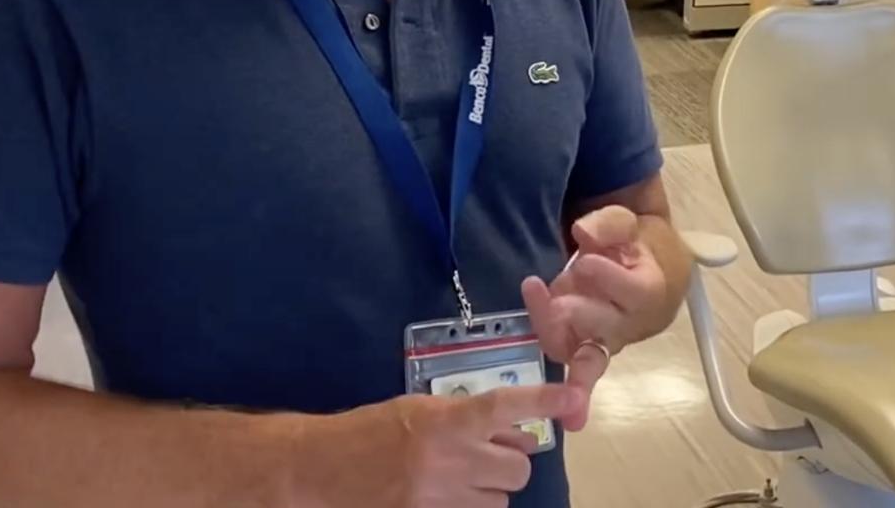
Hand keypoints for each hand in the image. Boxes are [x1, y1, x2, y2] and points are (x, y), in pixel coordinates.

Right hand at [288, 386, 582, 507]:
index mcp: (445, 420)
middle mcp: (449, 459)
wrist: (319, 467)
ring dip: (488, 489)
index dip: (544, 401)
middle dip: (508, 462)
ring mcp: (440, 497)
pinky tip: (446, 496)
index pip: (505, 407)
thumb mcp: (418, 409)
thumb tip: (513, 433)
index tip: (574, 397)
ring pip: (500, 499)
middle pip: (517, 467)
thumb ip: (465, 418)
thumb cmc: (370, 431)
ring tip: (458, 478)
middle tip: (486, 455)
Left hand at [519, 206, 669, 431]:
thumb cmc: (632, 246)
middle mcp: (628, 325)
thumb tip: (584, 234)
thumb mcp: (627, 223)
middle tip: (559, 302)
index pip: (636, 293)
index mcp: (650, 293)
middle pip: (609, 330)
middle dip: (583, 315)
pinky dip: (544, 334)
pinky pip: (562, 351)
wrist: (634, 271)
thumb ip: (610, 224)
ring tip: (537, 296)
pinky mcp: (578, 346)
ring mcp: (601, 341)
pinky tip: (532, 295)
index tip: (585, 262)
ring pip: (583, 354)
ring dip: (555, 332)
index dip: (610, 280)